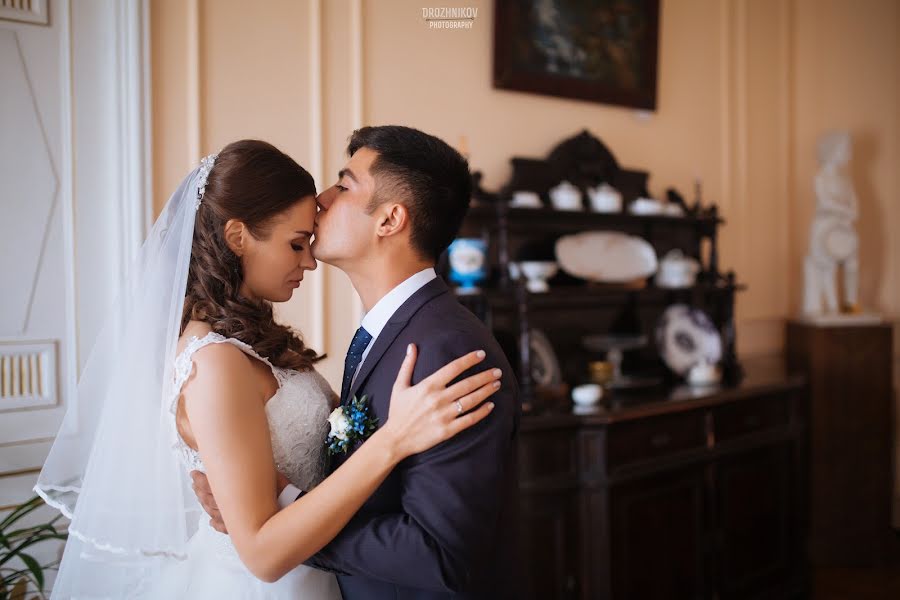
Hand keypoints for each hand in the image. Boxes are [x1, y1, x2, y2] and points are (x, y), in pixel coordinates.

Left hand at [191, 469, 290, 533]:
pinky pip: (223, 527)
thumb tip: (240, 459)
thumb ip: (250, 471)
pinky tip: (211, 521)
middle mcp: (229, 508)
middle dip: (199, 490)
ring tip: (199, 497)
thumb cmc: (279, 491)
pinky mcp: (238, 530)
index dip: (200, 480)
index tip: (194, 474)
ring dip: (204, 504)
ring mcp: (232, 521)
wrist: (289, 509)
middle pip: (209, 499)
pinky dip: (216, 523)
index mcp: (234, 492)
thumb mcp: (265, 474)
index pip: (211, 485)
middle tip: (193, 483)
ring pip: (213, 512)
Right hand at [380, 344, 500, 459]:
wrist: (396, 439)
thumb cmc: (398, 411)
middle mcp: (438, 399)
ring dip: (486, 391)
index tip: (481, 354)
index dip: (469, 360)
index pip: (453, 368)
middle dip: (484, 376)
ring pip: (471, 400)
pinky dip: (482, 412)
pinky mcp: (447, 430)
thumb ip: (407, 365)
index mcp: (428, 386)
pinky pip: (469, 419)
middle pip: (467, 384)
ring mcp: (444, 415)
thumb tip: (412, 345)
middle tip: (497, 371)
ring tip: (497, 384)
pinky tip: (490, 405)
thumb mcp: (399, 386)